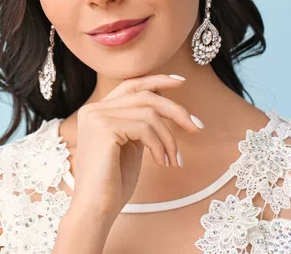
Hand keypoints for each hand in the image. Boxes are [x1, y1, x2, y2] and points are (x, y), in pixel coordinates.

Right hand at [67, 73, 203, 220]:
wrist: (96, 209)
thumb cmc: (113, 183)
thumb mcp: (130, 145)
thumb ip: (140, 123)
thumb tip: (164, 102)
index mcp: (97, 111)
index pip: (130, 85)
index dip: (156, 80)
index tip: (180, 82)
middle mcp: (93, 109)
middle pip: (144, 96)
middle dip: (175, 110)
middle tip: (197, 127)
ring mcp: (97, 116)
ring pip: (149, 113)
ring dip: (170, 138)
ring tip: (175, 160)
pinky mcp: (104, 128)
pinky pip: (145, 128)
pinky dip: (161, 147)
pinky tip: (162, 164)